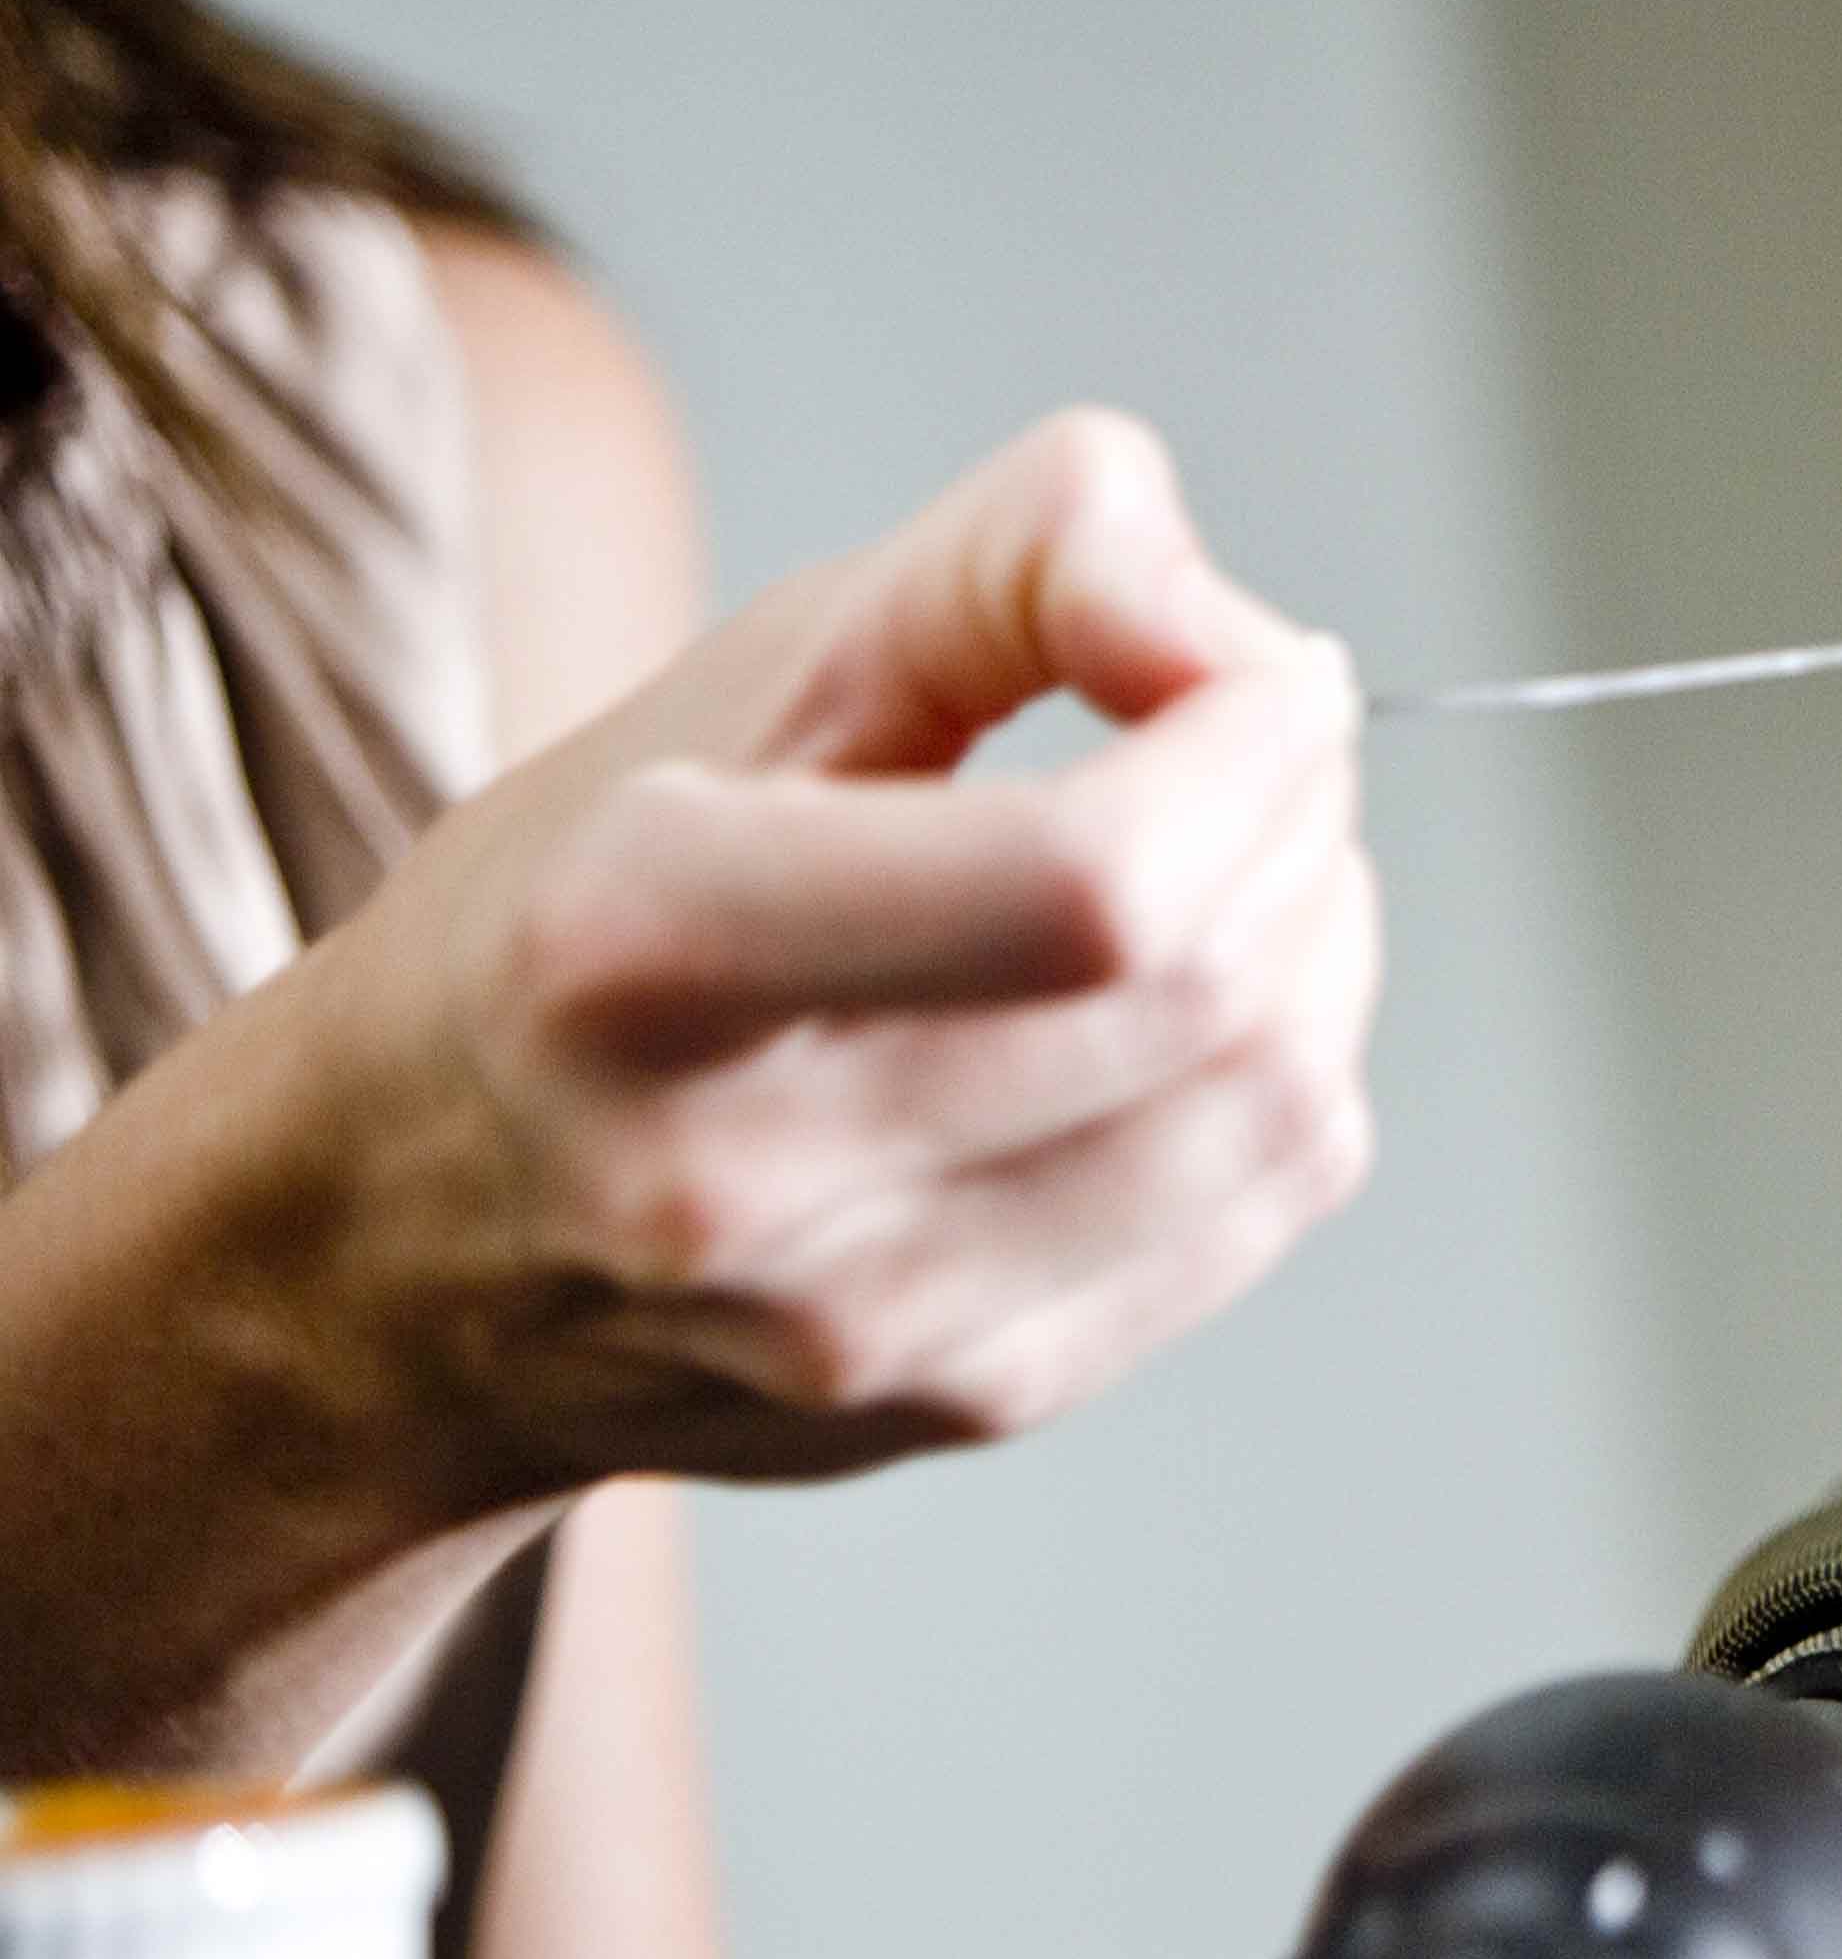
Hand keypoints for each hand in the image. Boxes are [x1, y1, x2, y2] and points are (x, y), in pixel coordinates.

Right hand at [287, 408, 1378, 1499]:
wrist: (401, 1240)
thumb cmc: (587, 905)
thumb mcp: (759, 661)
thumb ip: (1020, 561)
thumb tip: (1242, 642)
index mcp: (643, 947)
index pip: (1096, 881)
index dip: (1251, 746)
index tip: (1258, 674)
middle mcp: (744, 1176)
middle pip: (1205, 984)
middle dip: (1298, 816)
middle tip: (1260, 737)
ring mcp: (870, 1321)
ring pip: (1282, 1101)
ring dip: (1323, 933)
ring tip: (1243, 854)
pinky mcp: (972, 1397)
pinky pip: (1272, 1202)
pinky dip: (1295, 1062)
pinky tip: (1204, 1001)